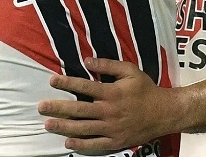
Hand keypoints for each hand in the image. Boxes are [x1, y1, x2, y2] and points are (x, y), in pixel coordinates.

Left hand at [37, 57, 172, 153]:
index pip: (84, 86)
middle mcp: (109, 111)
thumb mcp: (130, 71)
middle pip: (79, 110)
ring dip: (64, 126)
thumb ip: (108, 65)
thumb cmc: (146, 89)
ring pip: (83, 128)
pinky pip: (96, 144)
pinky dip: (81, 144)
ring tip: (48, 124)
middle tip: (40, 107)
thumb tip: (87, 61)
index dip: (66, 83)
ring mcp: (112, 128)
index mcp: (111, 92)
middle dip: (58, 107)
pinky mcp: (116, 141)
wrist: (164, 113)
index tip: (51, 81)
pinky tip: (67, 142)